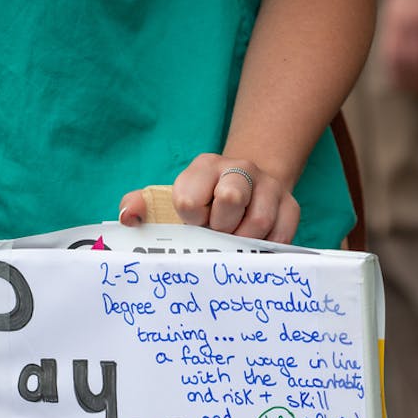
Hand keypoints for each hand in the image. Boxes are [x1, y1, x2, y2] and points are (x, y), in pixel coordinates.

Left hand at [119, 153, 300, 243]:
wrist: (245, 190)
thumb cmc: (200, 205)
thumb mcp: (166, 202)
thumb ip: (140, 206)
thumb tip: (128, 217)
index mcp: (204, 168)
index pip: (190, 199)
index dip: (191, 220)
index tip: (194, 222)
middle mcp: (238, 170)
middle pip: (231, 198)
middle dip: (220, 228)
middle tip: (216, 234)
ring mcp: (268, 186)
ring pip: (257, 222)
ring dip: (242, 242)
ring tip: (233, 242)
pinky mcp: (290, 207)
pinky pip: (279, 236)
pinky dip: (264, 249)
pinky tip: (253, 246)